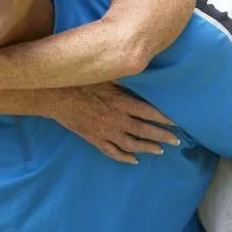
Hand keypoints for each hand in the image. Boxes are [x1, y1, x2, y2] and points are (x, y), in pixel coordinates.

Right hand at [50, 83, 180, 163]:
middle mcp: (117, 120)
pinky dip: (124, 158)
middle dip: (162, 136)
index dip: (164, 118)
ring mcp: (106, 132)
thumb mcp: (106, 76)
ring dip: (147, 148)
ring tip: (160, 151)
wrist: (56, 96)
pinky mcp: (94, 139)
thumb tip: (139, 70)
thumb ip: (124, 78)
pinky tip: (133, 160)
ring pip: (131, 145)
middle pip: (145, 131)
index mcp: (121, 102)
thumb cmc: (80, 82)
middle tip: (176, 141)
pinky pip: (112, 152)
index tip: (176, 122)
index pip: (149, 112)